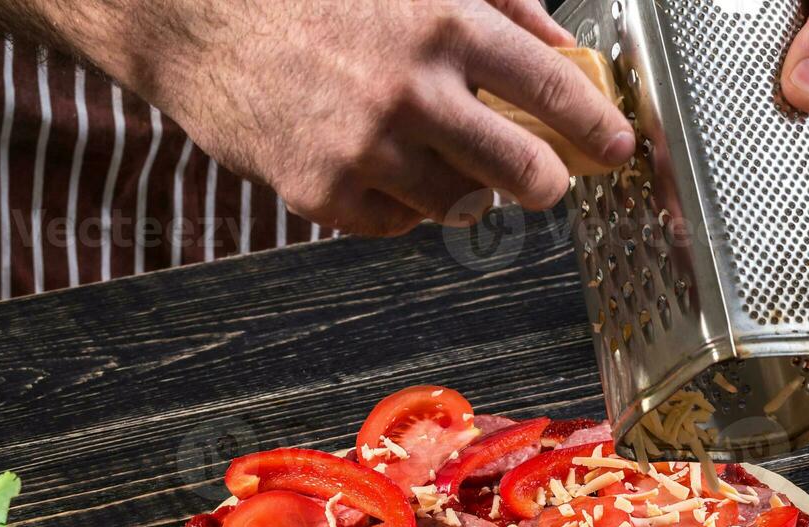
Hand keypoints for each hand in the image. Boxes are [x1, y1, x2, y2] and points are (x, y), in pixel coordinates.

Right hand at [26, 0, 634, 235]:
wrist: (192, 15)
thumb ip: (494, 2)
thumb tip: (555, 44)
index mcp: (442, 23)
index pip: (552, 89)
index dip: (597, 128)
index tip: (617, 148)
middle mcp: (412, 91)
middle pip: (523, 171)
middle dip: (545, 181)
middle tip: (542, 177)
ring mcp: (368, 150)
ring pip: (461, 206)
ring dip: (463, 188)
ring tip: (431, 152)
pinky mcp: (326, 194)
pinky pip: (397, 223)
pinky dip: (399, 202)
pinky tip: (375, 163)